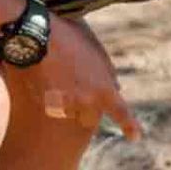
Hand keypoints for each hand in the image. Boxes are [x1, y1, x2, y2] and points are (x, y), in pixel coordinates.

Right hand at [11, 15, 142, 139]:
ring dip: (69, 103)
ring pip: (70, 113)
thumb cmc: (70, 36)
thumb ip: (107, 73)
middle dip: (88, 108)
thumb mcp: (96, 51)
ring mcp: (63, 106)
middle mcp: (85, 102)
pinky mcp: (44, 105)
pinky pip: (52, 107)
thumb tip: (115, 88)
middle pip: (91, 118)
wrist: (36, 34)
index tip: (135, 136)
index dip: (130, 126)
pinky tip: (46, 76)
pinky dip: (51, 97)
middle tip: (79, 87)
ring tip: (60, 76)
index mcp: (103, 89)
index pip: (121, 113)